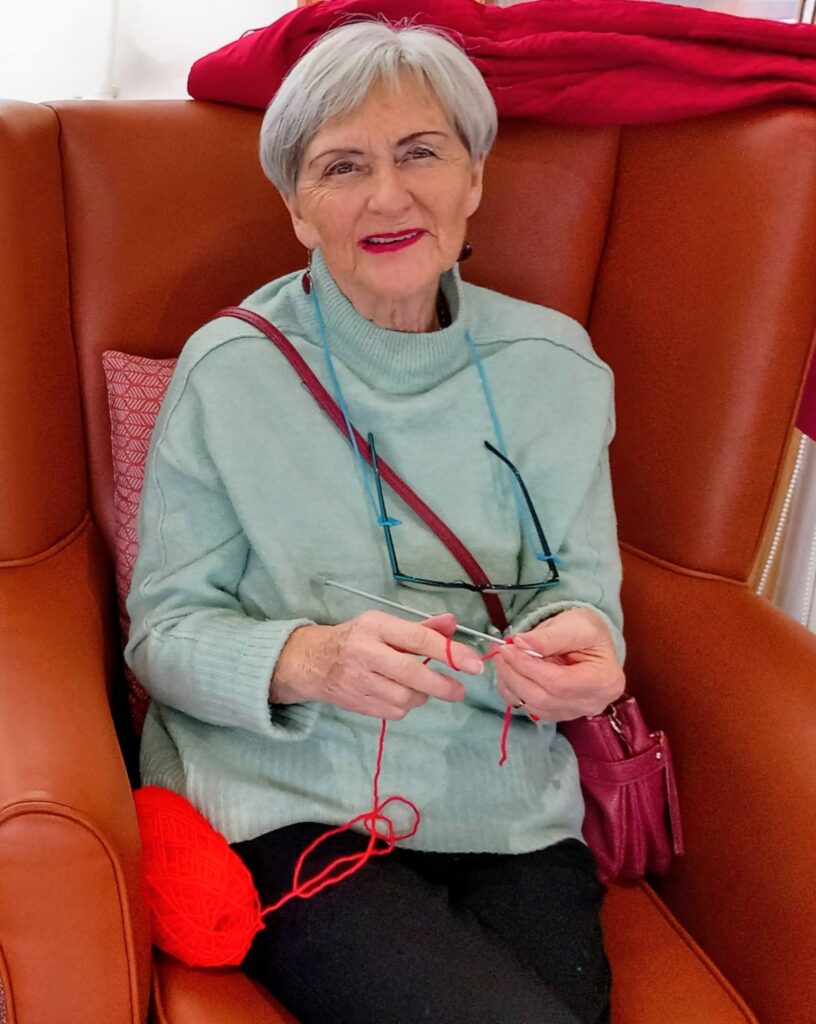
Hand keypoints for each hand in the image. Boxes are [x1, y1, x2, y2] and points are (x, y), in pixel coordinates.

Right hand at [271, 611, 483, 719]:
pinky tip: (400, 694)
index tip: (473, 664)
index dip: (450, 653)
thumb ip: (420, 627)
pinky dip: (405, 706)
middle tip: (459, 690)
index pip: (418, 639)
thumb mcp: (384, 624)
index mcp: (376, 627)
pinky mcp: (357, 703)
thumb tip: (452, 623)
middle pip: (413, 674)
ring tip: (421, 686)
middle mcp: (366, 653)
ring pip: (406, 697)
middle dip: (442, 685)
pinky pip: (394, 711)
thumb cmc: (357, 639)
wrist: (312, 662)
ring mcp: (360, 681)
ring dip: (422, 695)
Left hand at [494, 608, 624, 721]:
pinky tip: (509, 672)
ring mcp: (576, 712)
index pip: (558, 683)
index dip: (528, 667)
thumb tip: (520, 644)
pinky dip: (514, 691)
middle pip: (543, 699)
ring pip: (533, 707)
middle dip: (514, 675)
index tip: (507, 648)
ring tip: (502, 659)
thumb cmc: (586, 630)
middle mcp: (593, 703)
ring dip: (510, 684)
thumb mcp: (574, 624)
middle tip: (499, 652)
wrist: (591, 640)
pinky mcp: (559, 714)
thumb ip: (548, 637)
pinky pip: (531, 709)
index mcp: (604, 680)